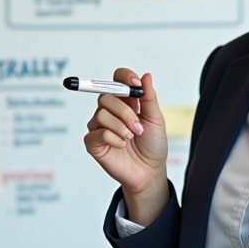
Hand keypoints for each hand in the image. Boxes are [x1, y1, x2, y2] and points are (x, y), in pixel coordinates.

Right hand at [82, 68, 168, 224]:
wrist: (149, 171)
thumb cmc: (152, 145)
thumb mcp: (156, 119)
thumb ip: (149, 97)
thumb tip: (146, 76)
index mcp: (126, 101)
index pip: (117, 79)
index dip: (124, 77)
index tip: (136, 84)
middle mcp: (110, 111)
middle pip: (106, 96)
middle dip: (125, 112)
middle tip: (138, 128)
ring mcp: (99, 126)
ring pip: (101, 114)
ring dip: (121, 127)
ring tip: (130, 138)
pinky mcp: (93, 142)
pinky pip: (97, 133)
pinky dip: (113, 139)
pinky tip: (121, 146)